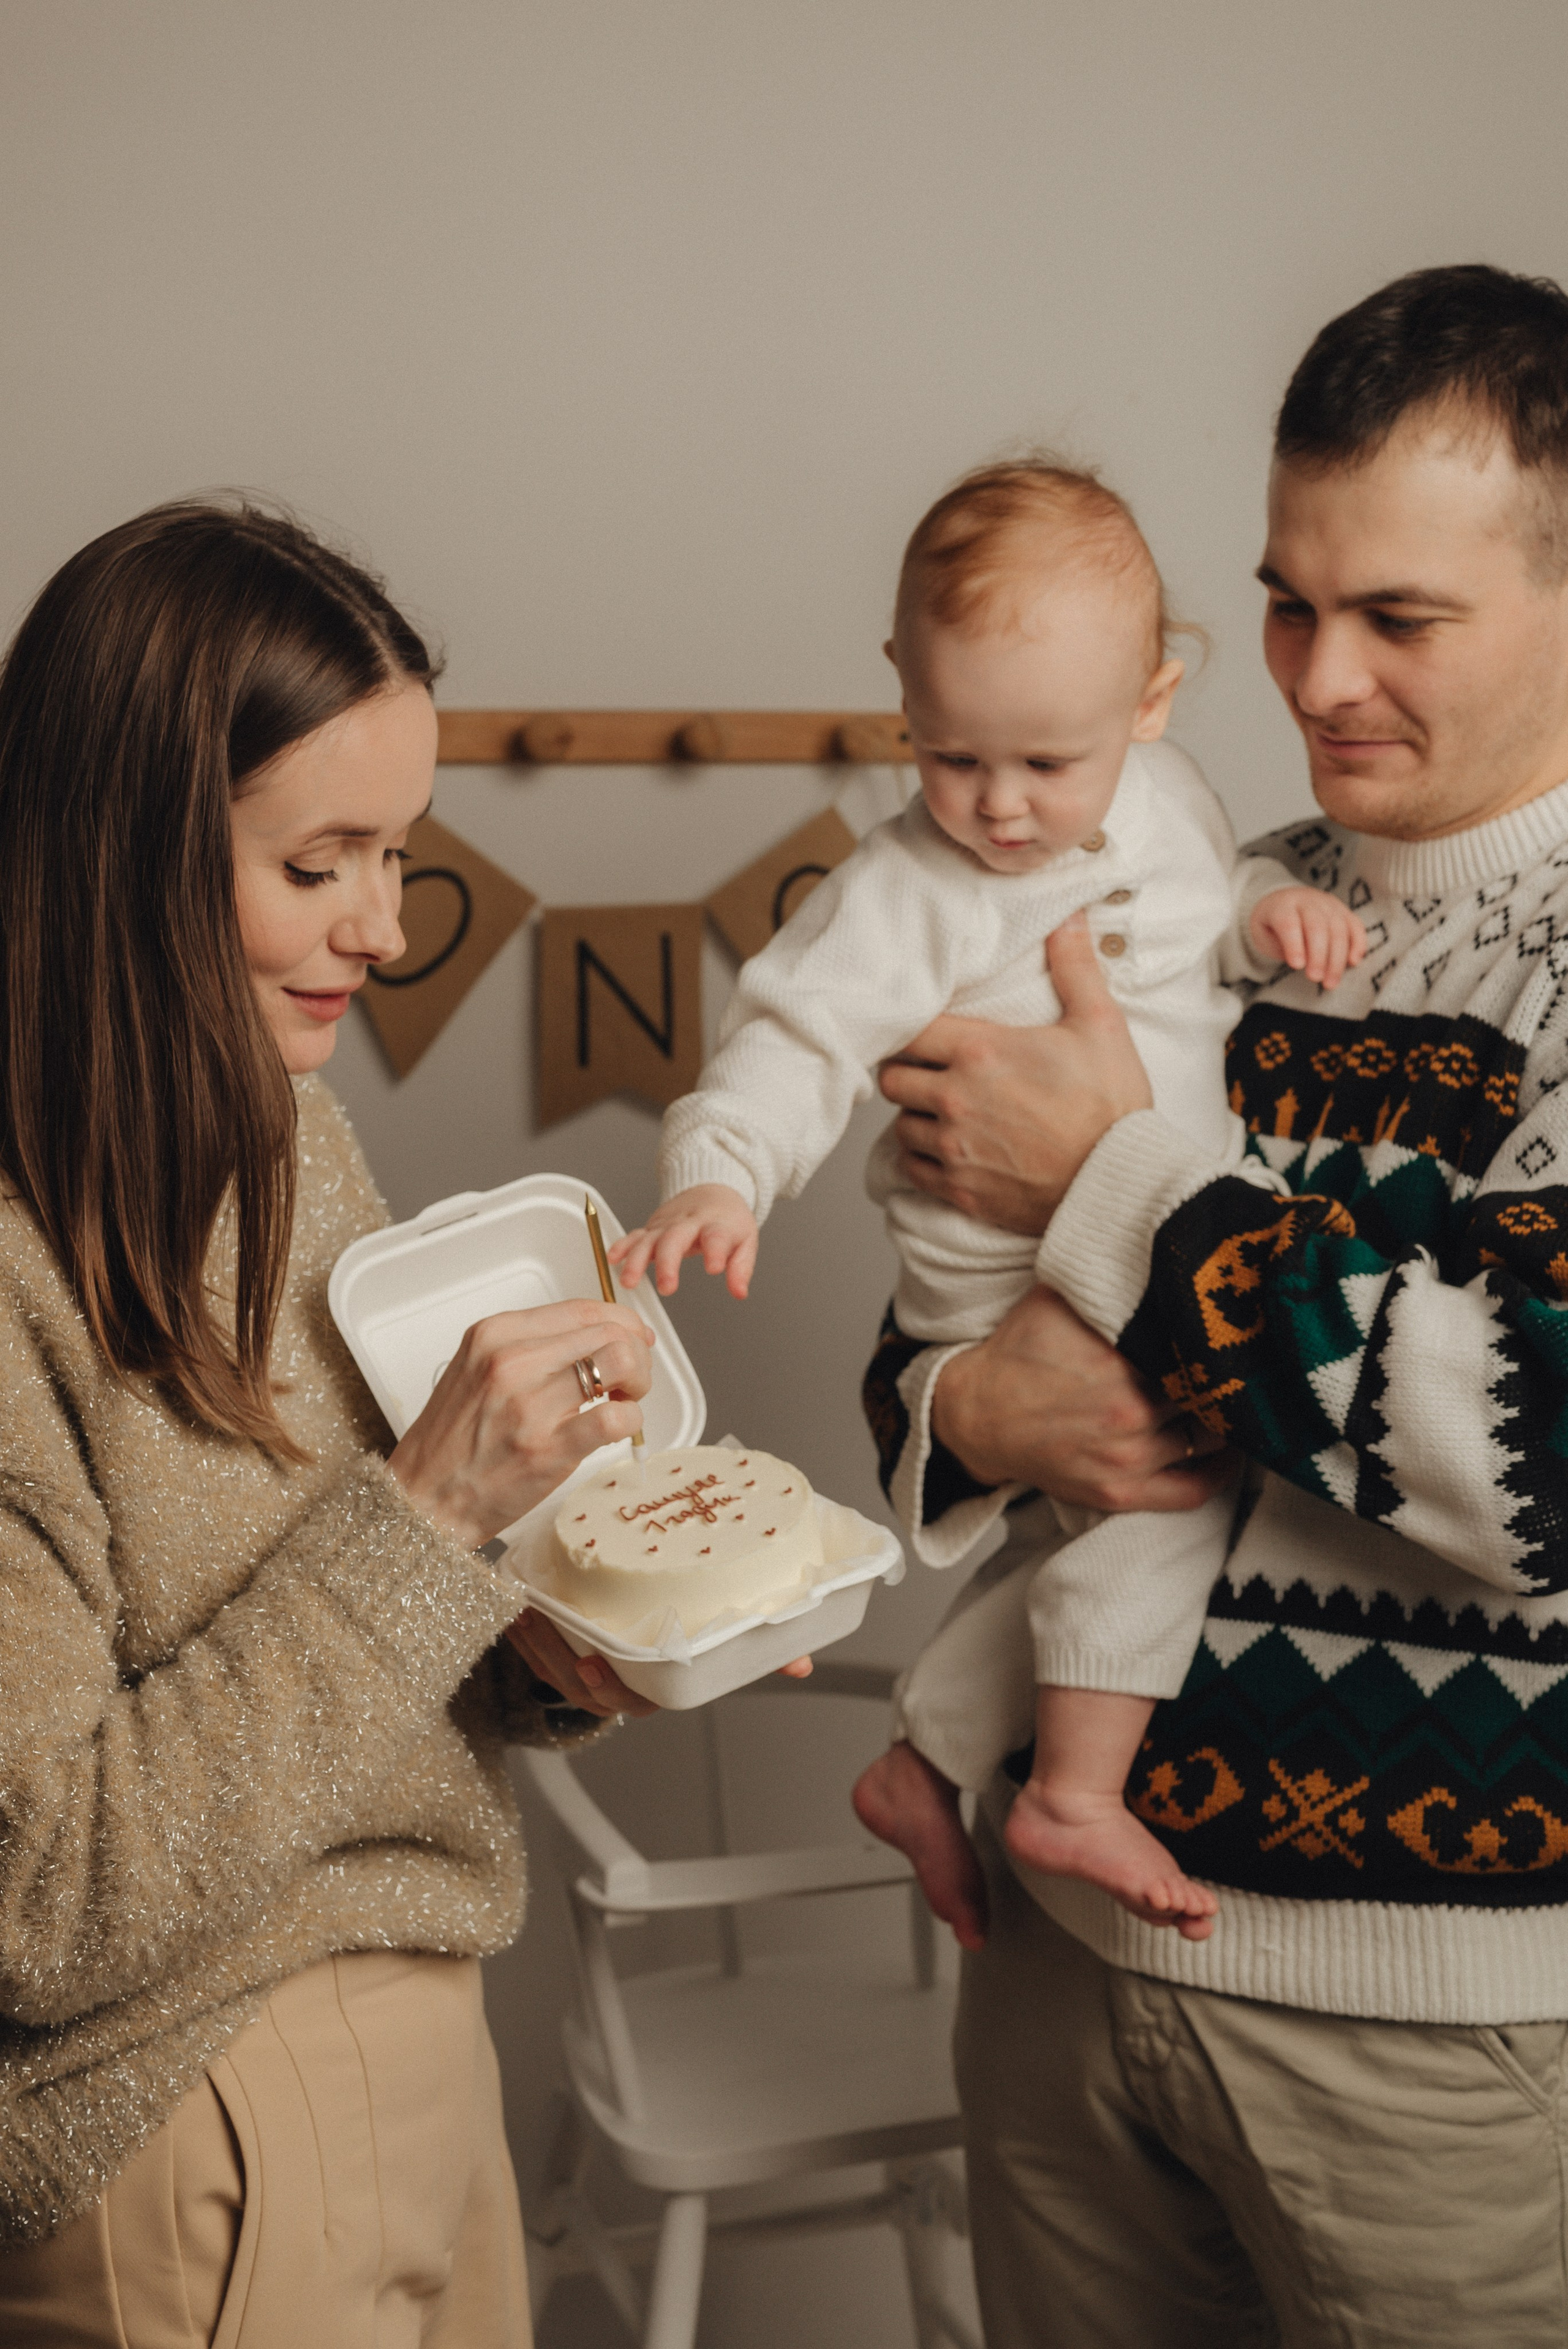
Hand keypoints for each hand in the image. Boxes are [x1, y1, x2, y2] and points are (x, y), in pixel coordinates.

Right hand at [387, 1298, 654, 1548]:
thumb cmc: (451, 1443)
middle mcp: (511, 1361)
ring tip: (624, 1401)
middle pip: (609, 1331)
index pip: (582, 1309)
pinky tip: (618, 1428)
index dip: (621, 1321)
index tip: (632, 1338)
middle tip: (630, 1379)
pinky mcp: (547, 1449)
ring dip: (639, 1381)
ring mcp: (529, 1404)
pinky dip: (632, 1420)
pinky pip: (617, 1418)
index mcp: (495, 1335)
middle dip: (636, 1353)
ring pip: (621, 1363)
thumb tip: (593, 1338)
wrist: (422, 1500)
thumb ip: (529, 1348)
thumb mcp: (477, 1370)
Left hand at [505, 1609, 812, 1720]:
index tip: (598, 1661)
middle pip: (589, 1689)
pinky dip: (523, 1635)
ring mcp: (585, 1672)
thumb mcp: (718, 1629)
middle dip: (567, 1660)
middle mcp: (619, 1683)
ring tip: (530, 1609)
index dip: (614, 1684)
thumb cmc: (675, 1626)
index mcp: (654, 1682)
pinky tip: (517, 1607)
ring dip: (539, 1643)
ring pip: (557, 1673)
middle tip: (551, 1622)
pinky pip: (535, 1657)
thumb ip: (757, 1645)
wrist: (629, 1608)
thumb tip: (802, 1664)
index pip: (636, 1696)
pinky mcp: (557, 1655)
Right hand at [609, 1183, 758, 1298]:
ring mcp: (668, 1224)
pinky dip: (622, 1245)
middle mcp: (689, 1222)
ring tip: (629, 1280)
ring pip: (649, 1238)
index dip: (715, 1251)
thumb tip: (739, 1292)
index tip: (714, 1268)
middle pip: (675, 1239)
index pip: (716, 1236)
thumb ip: (741, 1268)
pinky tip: (613, 1258)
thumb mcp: (745, 1242)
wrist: (712, 1190)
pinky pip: (635, 1234)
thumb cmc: (728, 1220)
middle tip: (666, 1287)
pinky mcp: (653, 1226)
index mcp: (717, 1225)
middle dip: (667, 1263)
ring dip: (636, 1259)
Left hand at [878, 913, 1151, 1231]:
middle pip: (893, 1080)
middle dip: (909, 1074)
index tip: (925, 1035)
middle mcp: (956, 1099)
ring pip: (901, 1127)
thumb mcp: (1100, 1026)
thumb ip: (1074, 968)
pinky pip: (913, 1171)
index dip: (911, 1030)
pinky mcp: (960, 1190)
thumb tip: (1067, 918)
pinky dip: (924, 1161)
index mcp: (981, 1052)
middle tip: (932, 1073)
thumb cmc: (1113, 1107)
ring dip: (917, 1118)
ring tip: (944, 1113)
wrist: (1122, 1184)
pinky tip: (948, 1151)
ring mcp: (955, 1148)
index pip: (909, 1030)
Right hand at [931, 1286, 1232, 1511]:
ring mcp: (1126, 1459)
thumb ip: (1109, 1282)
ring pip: (1209, 1437)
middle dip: (1226, 1373)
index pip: (1196, 1350)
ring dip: (1226, 1415)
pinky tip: (1231, 1448)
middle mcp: (1129, 1414)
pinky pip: (1192, 1490)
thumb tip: (1154, 1252)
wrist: (975, 1415)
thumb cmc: (1019, 1352)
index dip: (1219, 1336)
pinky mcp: (1120, 1493)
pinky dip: (1220, 1471)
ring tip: (1237, 1393)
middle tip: (1242, 1356)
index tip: (1231, 1324)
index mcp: (1118, 1363)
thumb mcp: (1057, 1300)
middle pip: (1209, 1392)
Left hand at [1251, 886, 1366, 988]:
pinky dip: (1358, 944)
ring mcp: (1329, 904)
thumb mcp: (1264, 936)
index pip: (1289, 923)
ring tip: (1330, 983)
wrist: (1285, 903)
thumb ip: (1280, 946)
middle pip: (1317, 925)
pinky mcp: (1344, 911)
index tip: (1297, 966)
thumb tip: (1302, 962)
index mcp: (1282, 905)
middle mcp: (1308, 901)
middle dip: (1318, 955)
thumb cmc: (1272, 927)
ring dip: (1337, 958)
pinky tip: (1353, 963)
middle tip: (1315, 978)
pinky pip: (1355, 926)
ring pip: (1338, 928)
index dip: (1294, 944)